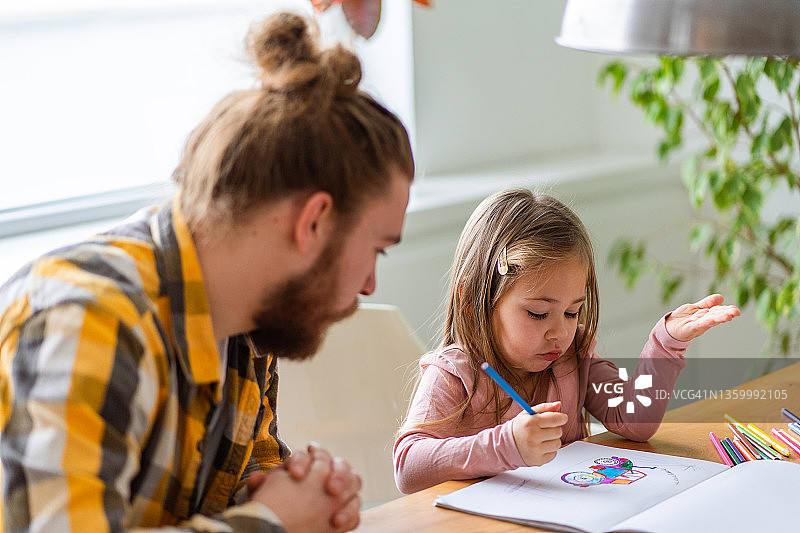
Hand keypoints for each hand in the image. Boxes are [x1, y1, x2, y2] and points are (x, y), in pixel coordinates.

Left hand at [247, 443, 361, 530]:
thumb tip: (256, 479)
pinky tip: (337, 522)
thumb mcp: (266, 494)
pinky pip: (355, 507)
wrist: (279, 523)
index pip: (311, 454)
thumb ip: (263, 484)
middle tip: (329, 486)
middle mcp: (328, 474)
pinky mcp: (344, 510)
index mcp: (310, 464)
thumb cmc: (273, 506)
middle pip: (340, 463)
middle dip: (337, 472)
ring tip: (335, 497)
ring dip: (347, 486)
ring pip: (354, 480)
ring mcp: (339, 491)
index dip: (304, 462)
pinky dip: (350, 513)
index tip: (296, 475)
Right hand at [511, 401, 567, 466]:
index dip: (562, 418)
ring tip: (542, 438)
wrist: (507, 446)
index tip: (562, 418)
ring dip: (553, 440)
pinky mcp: (539, 460)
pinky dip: (550, 450)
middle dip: (555, 428)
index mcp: (530, 422)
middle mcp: (533, 436)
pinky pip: (554, 453)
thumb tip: (559, 404)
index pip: (555, 419)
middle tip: (546, 429)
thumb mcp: (528, 414)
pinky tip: (540, 447)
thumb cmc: (519, 428)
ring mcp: (536, 450)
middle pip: (558, 431)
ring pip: (558, 443)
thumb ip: (544, 408)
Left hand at [665, 294, 739, 341]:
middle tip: (736, 312)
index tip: (736, 310)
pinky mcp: (689, 328)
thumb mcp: (696, 308)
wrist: (668, 327)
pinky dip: (705, 322)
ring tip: (729, 316)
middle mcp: (704, 321)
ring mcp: (697, 325)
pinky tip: (711, 320)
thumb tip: (721, 297)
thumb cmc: (683, 318)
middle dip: (726, 314)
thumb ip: (707, 303)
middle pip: (716, 316)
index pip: (718, 312)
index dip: (727, 310)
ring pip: (709, 321)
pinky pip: (698, 324)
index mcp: (706, 315)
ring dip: (719, 319)